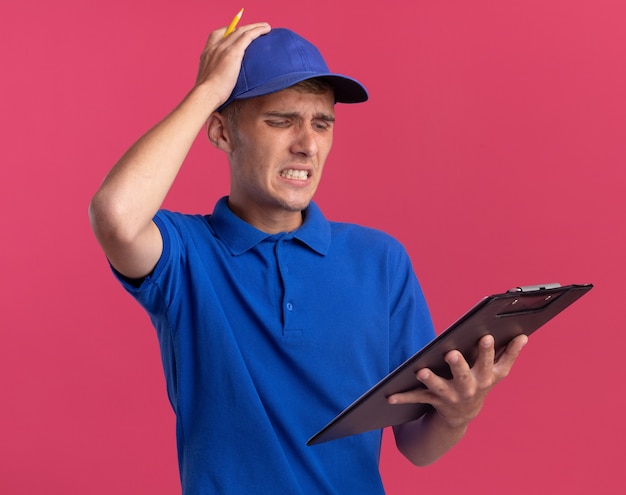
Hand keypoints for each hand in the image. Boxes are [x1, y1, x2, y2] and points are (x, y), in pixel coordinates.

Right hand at [194, 22, 270, 106]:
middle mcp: (214, 47)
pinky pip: (248, 36)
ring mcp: (223, 48)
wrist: (206, 94)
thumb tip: (222, 85)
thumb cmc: (208, 95)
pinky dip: (257, 30)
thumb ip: (215, 77)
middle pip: (232, 30)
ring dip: (255, 27)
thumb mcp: (208, 82)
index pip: (217, 34)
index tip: (238, 33)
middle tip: (256, 28)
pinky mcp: (233, 52)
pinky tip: (266, 30)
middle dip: (245, 28)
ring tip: (266, 27)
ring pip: (241, 31)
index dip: (229, 31)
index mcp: (207, 53)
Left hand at [387, 334, 527, 428]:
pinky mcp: (433, 400)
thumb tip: (523, 335)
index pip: (491, 364)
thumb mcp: (497, 372)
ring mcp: (451, 396)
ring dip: (430, 379)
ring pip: (439, 387)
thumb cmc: (480, 381)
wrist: (463, 414)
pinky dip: (402, 397)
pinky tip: (389, 395)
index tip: (486, 336)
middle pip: (464, 376)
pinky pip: (416, 398)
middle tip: (451, 353)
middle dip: (458, 365)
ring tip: (420, 371)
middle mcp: (469, 388)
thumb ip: (510, 354)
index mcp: (486, 378)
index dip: (490, 352)